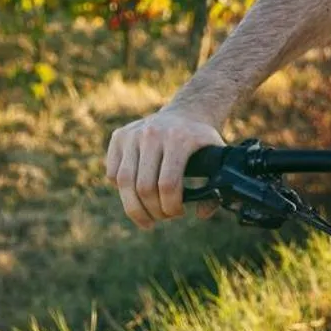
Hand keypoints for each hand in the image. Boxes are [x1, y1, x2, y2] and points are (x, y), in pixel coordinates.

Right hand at [105, 99, 227, 228]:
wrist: (186, 112)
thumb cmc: (201, 141)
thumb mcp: (218, 157)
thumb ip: (218, 184)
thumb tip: (202, 213)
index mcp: (179, 139)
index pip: (168, 184)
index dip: (171, 206)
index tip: (178, 213)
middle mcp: (153, 134)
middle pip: (144, 186)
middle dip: (153, 211)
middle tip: (162, 218)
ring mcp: (133, 133)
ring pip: (124, 182)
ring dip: (134, 208)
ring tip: (146, 219)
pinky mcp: (119, 136)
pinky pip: (113, 173)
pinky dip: (122, 191)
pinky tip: (136, 196)